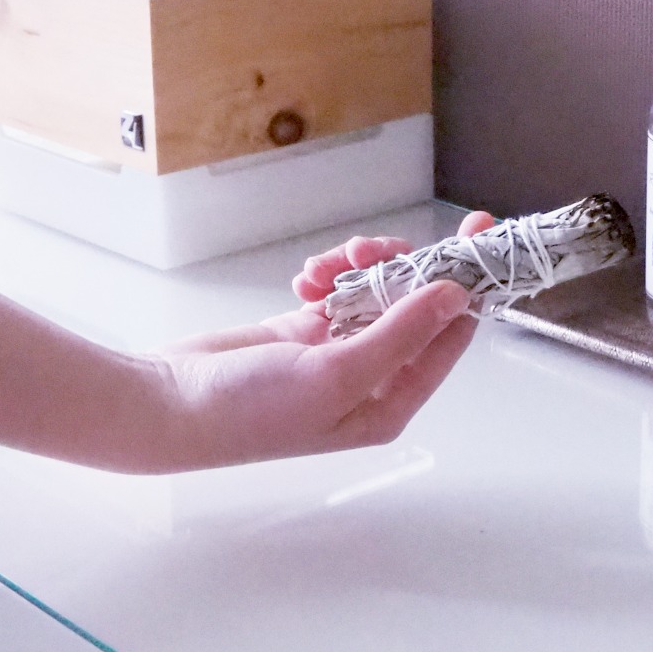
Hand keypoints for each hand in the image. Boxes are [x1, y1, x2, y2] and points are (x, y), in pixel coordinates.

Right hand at [150, 211, 494, 471]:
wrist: (172, 404)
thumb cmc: (255, 408)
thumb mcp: (339, 374)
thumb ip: (401, 334)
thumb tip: (457, 297)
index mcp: (390, 401)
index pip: (448, 340)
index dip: (466, 292)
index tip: (480, 243)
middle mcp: (372, 377)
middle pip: (413, 308)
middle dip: (398, 272)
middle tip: (380, 243)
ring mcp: (339, 351)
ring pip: (374, 291)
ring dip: (354, 270)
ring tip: (320, 269)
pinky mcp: (306, 330)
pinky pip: (337, 290)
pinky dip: (327, 277)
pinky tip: (304, 281)